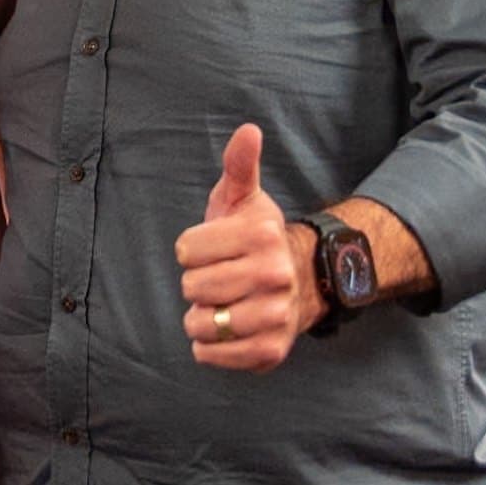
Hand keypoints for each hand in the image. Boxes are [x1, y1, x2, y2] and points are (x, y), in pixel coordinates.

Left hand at [173, 123, 323, 370]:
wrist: (300, 282)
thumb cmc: (254, 237)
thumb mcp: (243, 197)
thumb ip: (239, 164)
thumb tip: (248, 130)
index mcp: (261, 234)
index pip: (186, 250)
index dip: (191, 250)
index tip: (211, 248)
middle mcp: (275, 275)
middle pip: (192, 288)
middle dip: (196, 284)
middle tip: (219, 277)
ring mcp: (275, 315)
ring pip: (201, 324)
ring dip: (200, 317)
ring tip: (221, 304)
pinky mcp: (271, 351)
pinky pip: (214, 355)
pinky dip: (208, 347)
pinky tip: (223, 331)